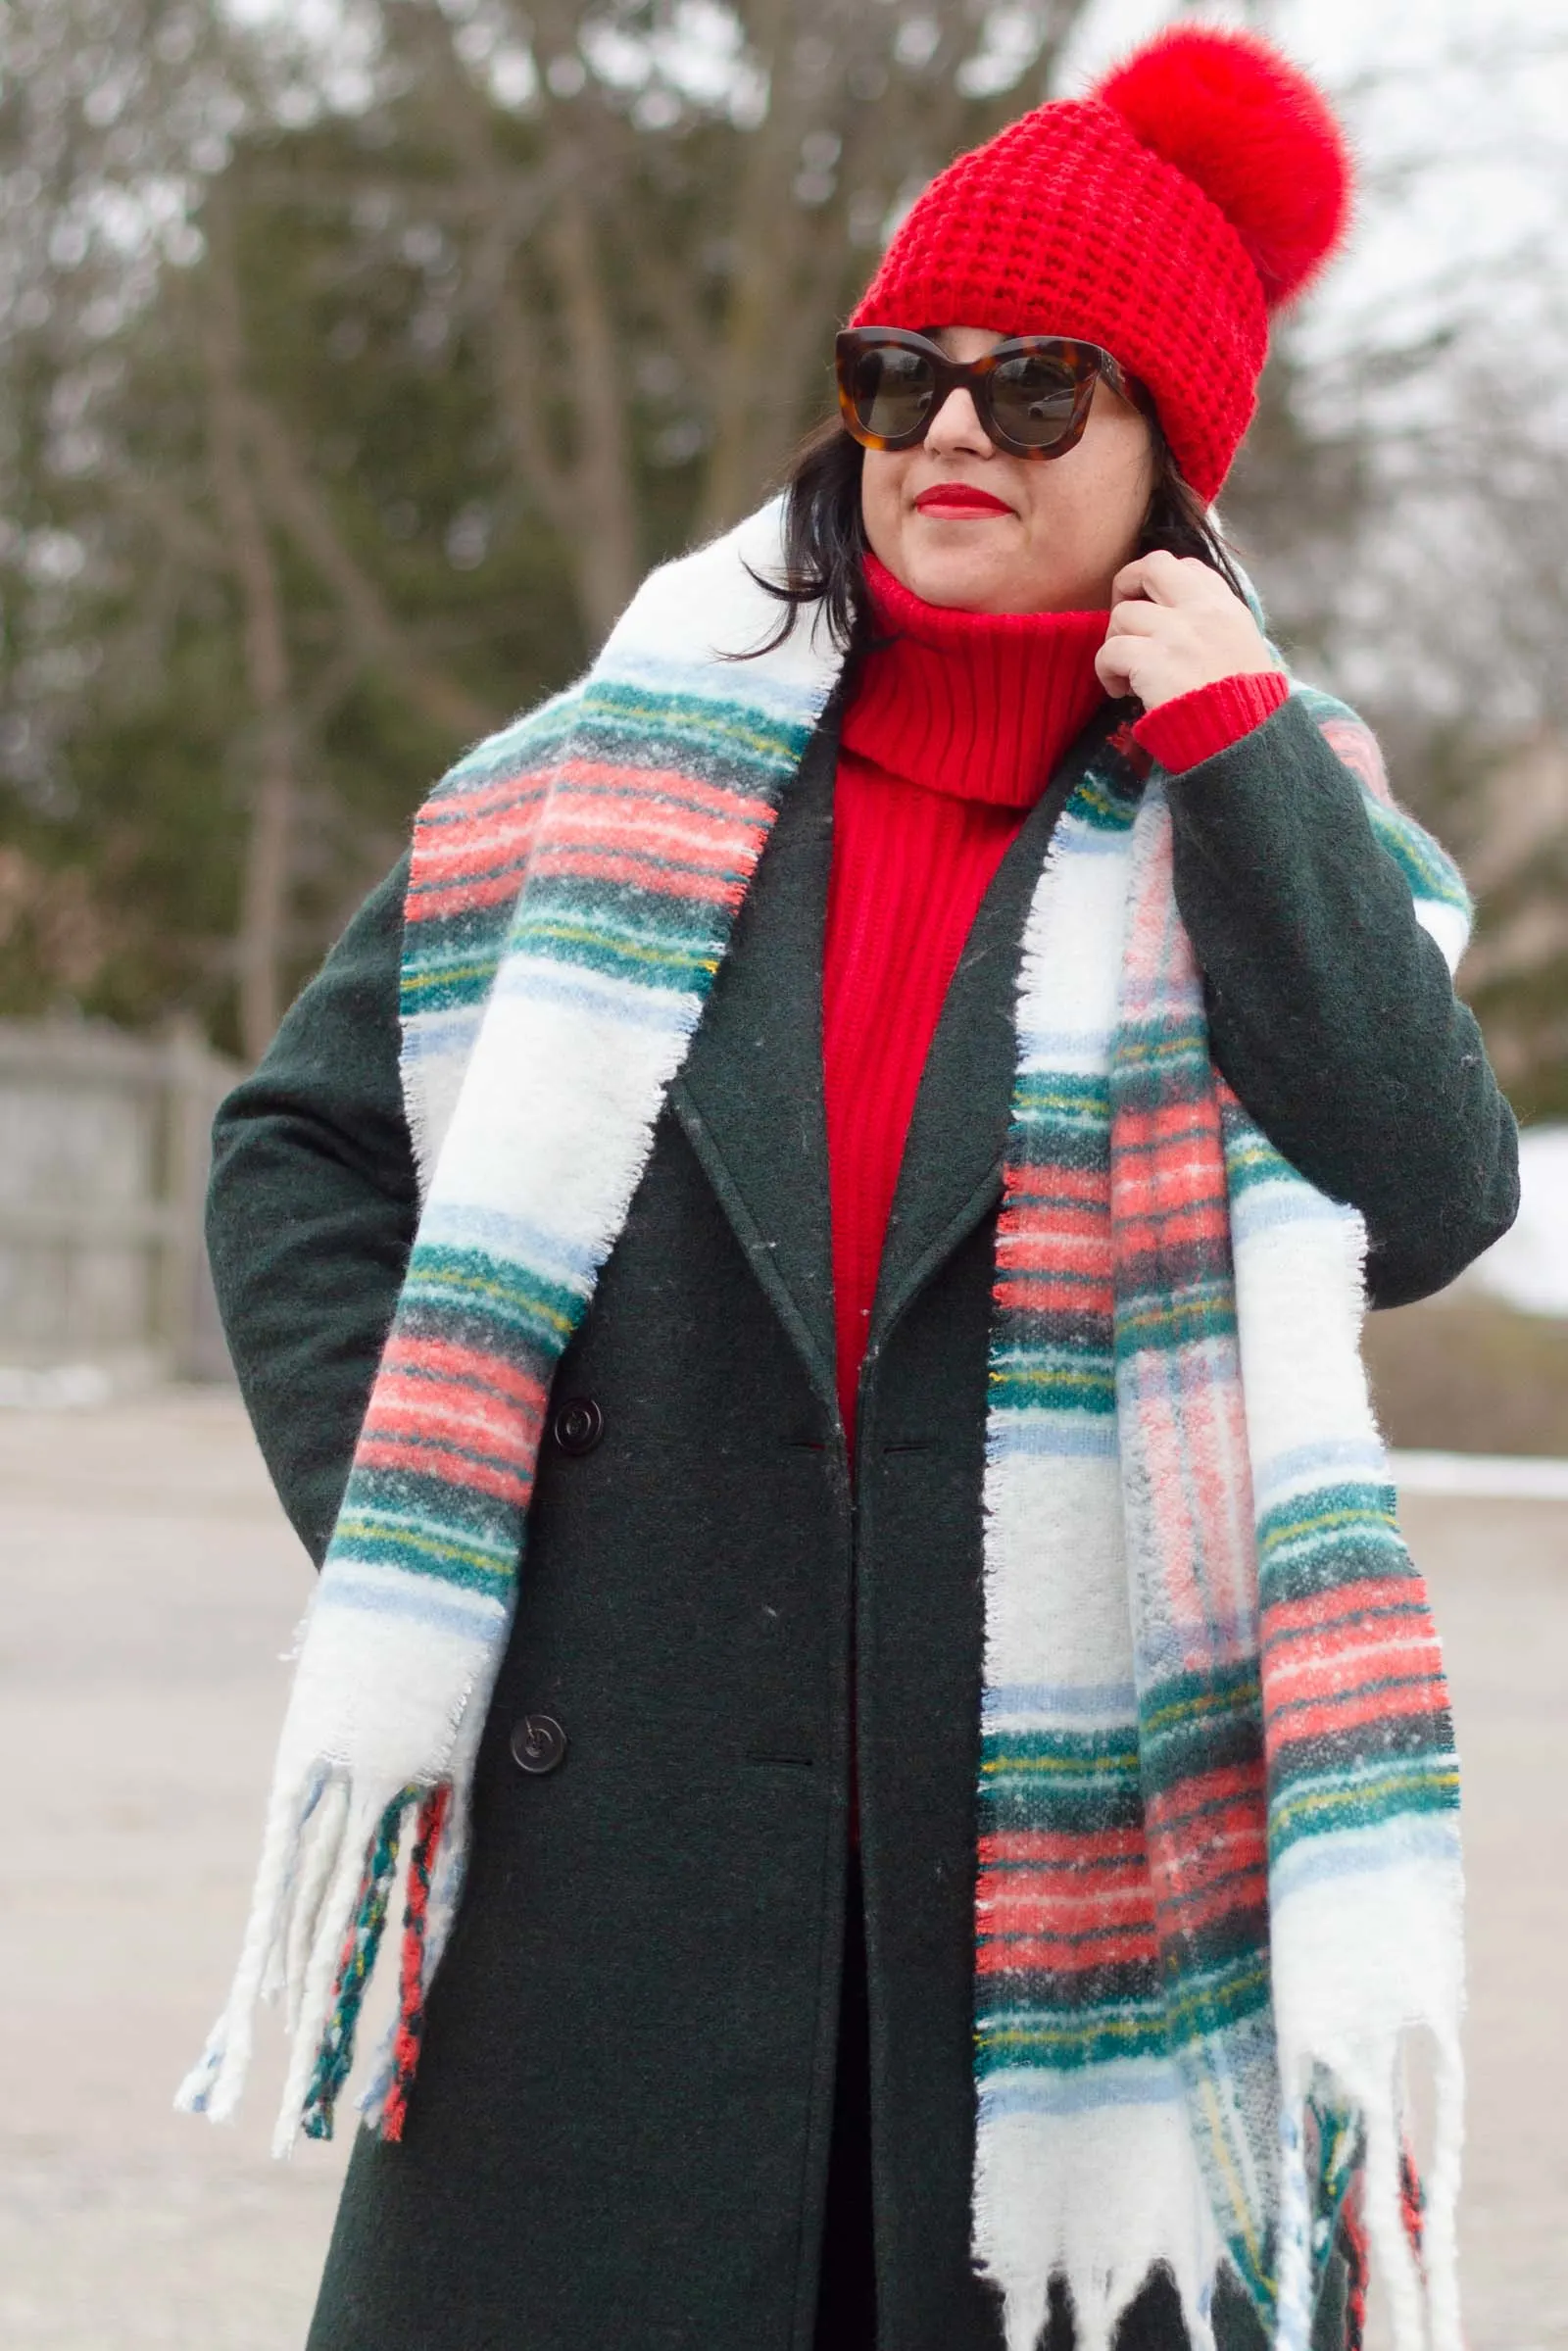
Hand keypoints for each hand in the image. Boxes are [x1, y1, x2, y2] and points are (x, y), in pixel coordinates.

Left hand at [1094, 550, 1283, 710]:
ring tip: (1127, 674)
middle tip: (1124, 624)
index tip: (1156, 614)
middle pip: (1152, 566)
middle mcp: (1202, 611)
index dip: (1160, 586)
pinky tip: (1121, 692)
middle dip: (1127, 586)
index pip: (1186, 567)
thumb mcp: (1243, 652)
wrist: (1244, 739)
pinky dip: (1106, 672)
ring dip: (1116, 643)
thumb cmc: (1245, 708)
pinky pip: (1109, 650)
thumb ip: (1214, 629)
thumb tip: (1174, 623)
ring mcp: (1177, 633)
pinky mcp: (1153, 661)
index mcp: (1226, 608)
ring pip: (1123, 615)